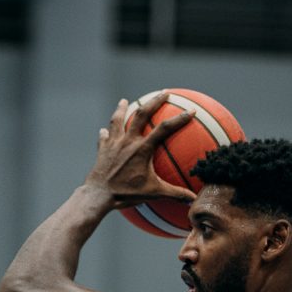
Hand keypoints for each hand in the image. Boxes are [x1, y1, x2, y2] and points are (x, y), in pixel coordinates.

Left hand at [84, 93, 196, 207]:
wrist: (98, 195)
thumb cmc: (126, 194)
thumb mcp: (153, 194)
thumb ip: (174, 194)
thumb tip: (193, 199)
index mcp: (142, 149)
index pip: (165, 128)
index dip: (180, 119)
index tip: (191, 111)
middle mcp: (128, 141)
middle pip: (142, 113)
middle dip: (154, 101)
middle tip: (164, 92)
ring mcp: (113, 143)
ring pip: (118, 119)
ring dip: (122, 108)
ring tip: (124, 101)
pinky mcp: (102, 150)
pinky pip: (104, 136)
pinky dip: (106, 132)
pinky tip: (106, 130)